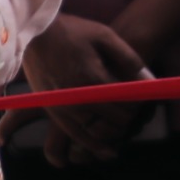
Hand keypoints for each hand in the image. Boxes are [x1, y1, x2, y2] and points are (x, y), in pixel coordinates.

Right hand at [14, 15, 154, 164]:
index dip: (137, 106)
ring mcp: (62, 104)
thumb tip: (146, 79)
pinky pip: (72, 133)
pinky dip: (88, 144)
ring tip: (116, 140)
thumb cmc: (71, 30)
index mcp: (92, 78)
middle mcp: (77, 96)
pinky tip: (101, 149)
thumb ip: (128, 57)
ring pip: (92, 132)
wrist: (34, 31)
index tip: (141, 101)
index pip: (124, 105)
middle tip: (130, 113)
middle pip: (111, 120)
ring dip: (108, 136)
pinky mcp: (51, 107)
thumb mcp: (104, 34)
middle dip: (125, 119)